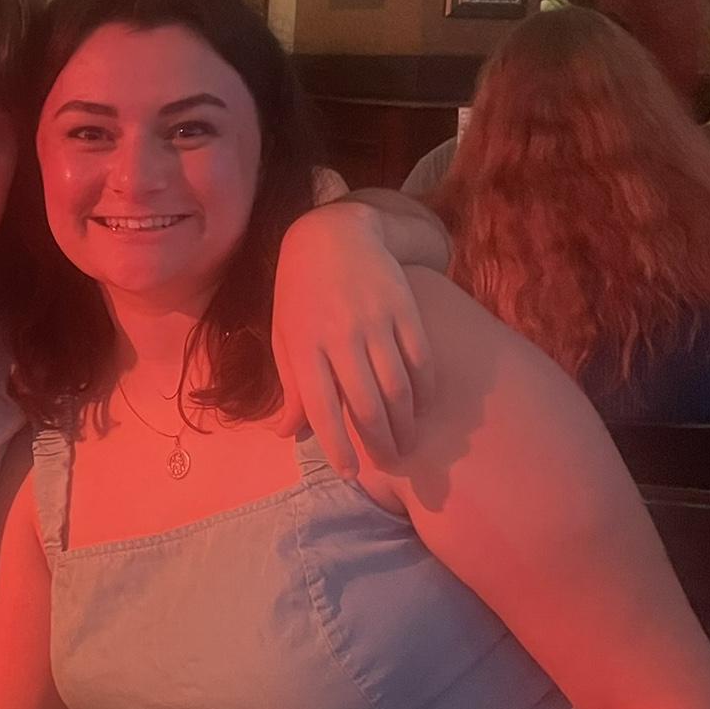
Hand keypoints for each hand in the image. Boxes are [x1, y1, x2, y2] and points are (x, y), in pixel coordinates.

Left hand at [271, 203, 434, 475]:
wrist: (332, 235)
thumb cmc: (300, 294)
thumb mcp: (285, 337)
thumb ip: (291, 388)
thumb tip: (289, 434)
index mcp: (304, 347)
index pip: (322, 408)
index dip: (338, 446)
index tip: (350, 473)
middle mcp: (340, 337)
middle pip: (367, 405)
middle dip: (380, 444)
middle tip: (388, 464)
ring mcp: (375, 323)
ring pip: (398, 388)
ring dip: (406, 424)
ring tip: (407, 444)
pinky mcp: (404, 310)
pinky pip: (421, 360)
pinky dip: (425, 391)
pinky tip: (423, 408)